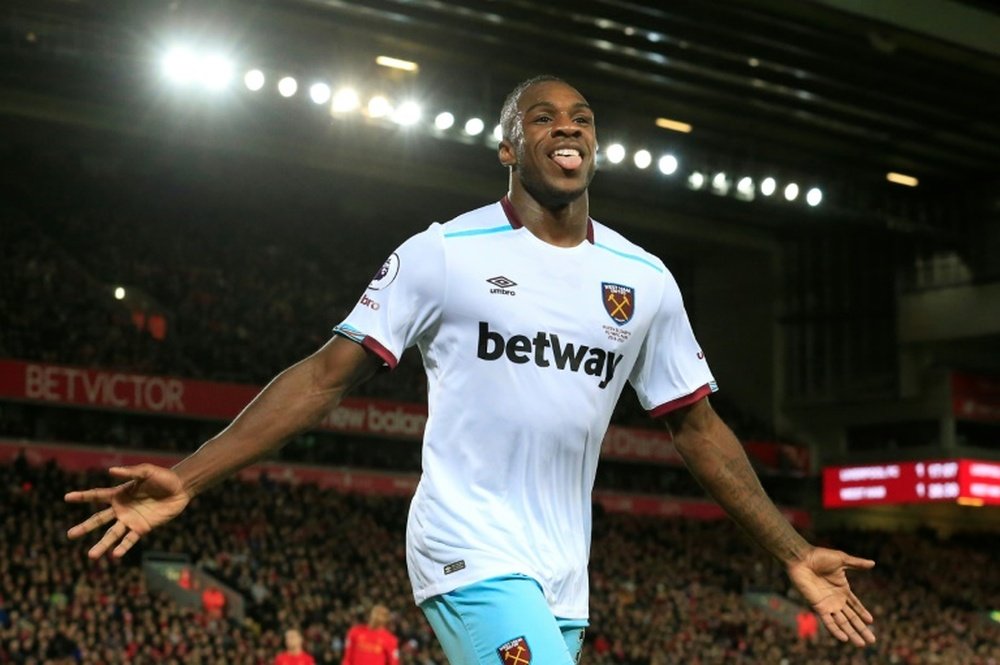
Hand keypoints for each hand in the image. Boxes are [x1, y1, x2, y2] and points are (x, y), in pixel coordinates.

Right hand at [65, 464, 191, 558]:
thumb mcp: (147, 471)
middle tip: (69, 535)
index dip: (82, 496)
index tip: (66, 497)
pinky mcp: (142, 528)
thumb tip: (110, 471)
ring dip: (102, 545)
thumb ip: (130, 472)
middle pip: (99, 519)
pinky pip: (130, 539)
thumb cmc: (163, 477)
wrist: (180, 489)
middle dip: (84, 527)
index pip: (97, 495)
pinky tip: (115, 554)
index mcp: (119, 494)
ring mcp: (130, 520)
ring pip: (112, 534)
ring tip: (91, 556)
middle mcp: (121, 509)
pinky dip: (123, 547)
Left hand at [787, 546, 875, 646]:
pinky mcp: (818, 606)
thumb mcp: (842, 559)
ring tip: (862, 644)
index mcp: (843, 589)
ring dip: (851, 633)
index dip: (863, 613)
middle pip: (851, 618)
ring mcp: (827, 604)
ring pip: (842, 623)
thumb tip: (873, 563)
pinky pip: (828, 621)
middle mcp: (836, 599)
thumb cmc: (819, 556)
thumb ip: (857, 564)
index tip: (871, 622)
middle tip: (872, 640)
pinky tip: (844, 638)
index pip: (855, 605)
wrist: (801, 558)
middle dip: (861, 629)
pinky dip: (836, 630)